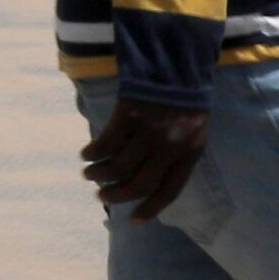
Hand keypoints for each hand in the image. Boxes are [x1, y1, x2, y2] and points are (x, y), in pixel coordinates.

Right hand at [81, 97, 207, 220]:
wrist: (177, 60)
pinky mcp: (128, 113)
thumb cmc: (185, 98)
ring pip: (119, 165)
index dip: (150, 208)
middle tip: (102, 197)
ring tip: (89, 176)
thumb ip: (177, 154)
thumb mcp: (192, 129)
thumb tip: (149, 179)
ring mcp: (148, 130)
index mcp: (189, 153)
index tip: (133, 220)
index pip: (169, 191)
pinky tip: (86, 154)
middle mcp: (169, 146)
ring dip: (100, 175)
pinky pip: (107, 141)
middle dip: (118, 194)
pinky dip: (94, 152)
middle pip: (140, 182)